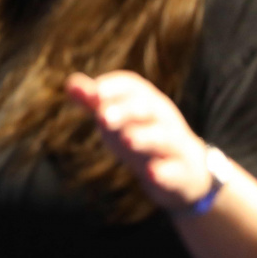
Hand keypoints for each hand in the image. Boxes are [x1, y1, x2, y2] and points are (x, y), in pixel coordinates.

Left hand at [65, 71, 213, 211]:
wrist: (186, 171)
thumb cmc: (141, 135)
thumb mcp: (118, 116)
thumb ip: (94, 101)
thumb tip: (70, 83)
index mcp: (145, 100)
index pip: (131, 85)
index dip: (112, 87)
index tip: (92, 93)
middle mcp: (162, 118)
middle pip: (145, 109)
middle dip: (124, 111)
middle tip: (102, 117)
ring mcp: (174, 146)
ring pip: (161, 138)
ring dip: (144, 138)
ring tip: (126, 140)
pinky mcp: (182, 174)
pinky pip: (175, 172)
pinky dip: (165, 172)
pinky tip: (152, 174)